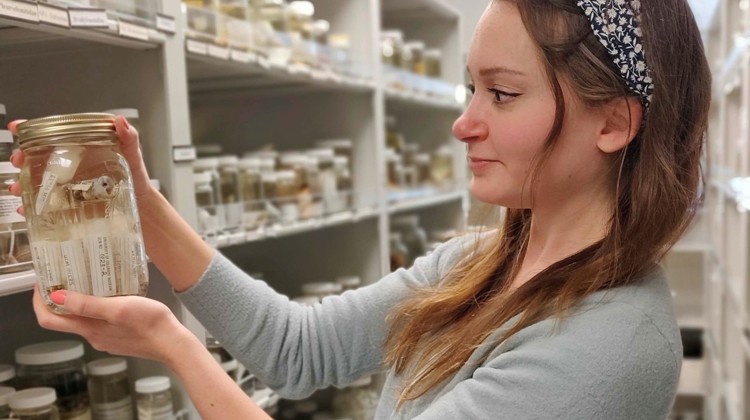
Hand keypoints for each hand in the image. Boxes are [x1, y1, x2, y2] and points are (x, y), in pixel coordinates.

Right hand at [8, 116, 154, 208]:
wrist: (142, 209)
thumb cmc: (136, 181)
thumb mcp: (133, 158)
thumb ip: (129, 139)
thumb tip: (120, 120)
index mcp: (83, 150)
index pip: (54, 135)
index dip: (32, 129)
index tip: (17, 127)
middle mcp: (71, 167)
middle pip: (38, 157)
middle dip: (22, 157)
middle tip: (18, 159)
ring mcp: (68, 186)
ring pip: (36, 181)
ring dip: (22, 183)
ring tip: (18, 188)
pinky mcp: (69, 206)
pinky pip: (44, 206)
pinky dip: (31, 208)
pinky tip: (25, 210)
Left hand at [33, 287, 194, 363]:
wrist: (173, 343)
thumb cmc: (149, 324)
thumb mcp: (118, 308)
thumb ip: (87, 304)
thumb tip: (55, 297)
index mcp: (89, 329)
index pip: (48, 319)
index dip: (39, 302)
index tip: (41, 283)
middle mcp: (93, 336)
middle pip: (63, 318)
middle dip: (57, 298)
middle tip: (62, 276)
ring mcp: (105, 338)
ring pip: (82, 319)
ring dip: (78, 301)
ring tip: (87, 279)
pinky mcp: (118, 337)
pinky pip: (99, 321)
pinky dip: (96, 307)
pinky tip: (110, 295)